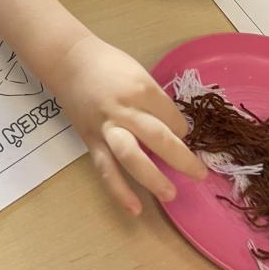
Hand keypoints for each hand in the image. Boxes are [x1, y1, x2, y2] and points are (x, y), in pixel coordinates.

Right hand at [50, 34, 206, 213]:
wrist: (69, 61)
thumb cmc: (109, 63)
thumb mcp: (138, 73)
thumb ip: (153, 101)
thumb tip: (171, 128)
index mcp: (141, 89)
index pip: (171, 117)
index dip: (183, 130)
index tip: (183, 136)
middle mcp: (125, 110)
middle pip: (158, 138)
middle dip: (182, 159)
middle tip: (199, 174)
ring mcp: (106, 127)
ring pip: (131, 156)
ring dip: (152, 178)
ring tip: (170, 195)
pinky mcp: (91, 140)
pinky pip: (106, 168)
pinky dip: (119, 191)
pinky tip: (135, 208)